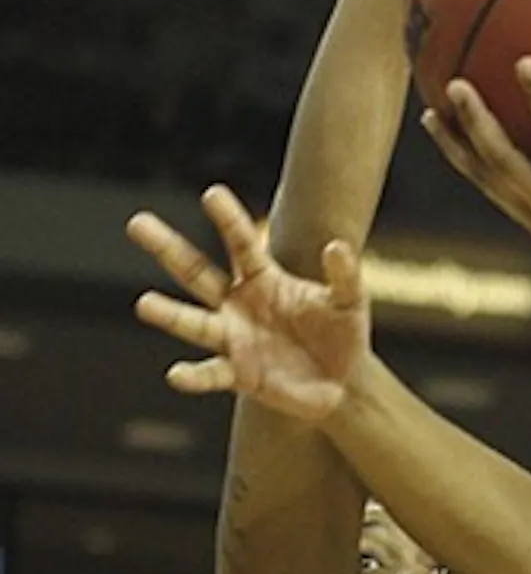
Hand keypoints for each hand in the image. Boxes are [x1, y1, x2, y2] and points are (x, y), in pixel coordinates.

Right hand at [125, 185, 370, 420]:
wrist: (343, 381)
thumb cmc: (343, 332)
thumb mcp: (350, 299)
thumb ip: (344, 274)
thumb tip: (337, 245)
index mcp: (264, 279)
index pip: (241, 243)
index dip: (228, 219)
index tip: (211, 192)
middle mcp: (239, 304)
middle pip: (196, 272)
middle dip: (168, 248)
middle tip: (137, 222)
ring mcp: (233, 339)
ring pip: (193, 323)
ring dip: (169, 315)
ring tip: (144, 303)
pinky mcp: (238, 375)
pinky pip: (211, 374)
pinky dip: (194, 376)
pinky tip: (177, 374)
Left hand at [422, 60, 530, 297]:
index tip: (523, 62)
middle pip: (502, 166)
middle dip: (476, 127)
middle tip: (455, 85)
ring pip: (485, 180)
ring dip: (457, 147)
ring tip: (430, 112)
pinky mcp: (530, 223)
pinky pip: (491, 188)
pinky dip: (470, 162)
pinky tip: (455, 135)